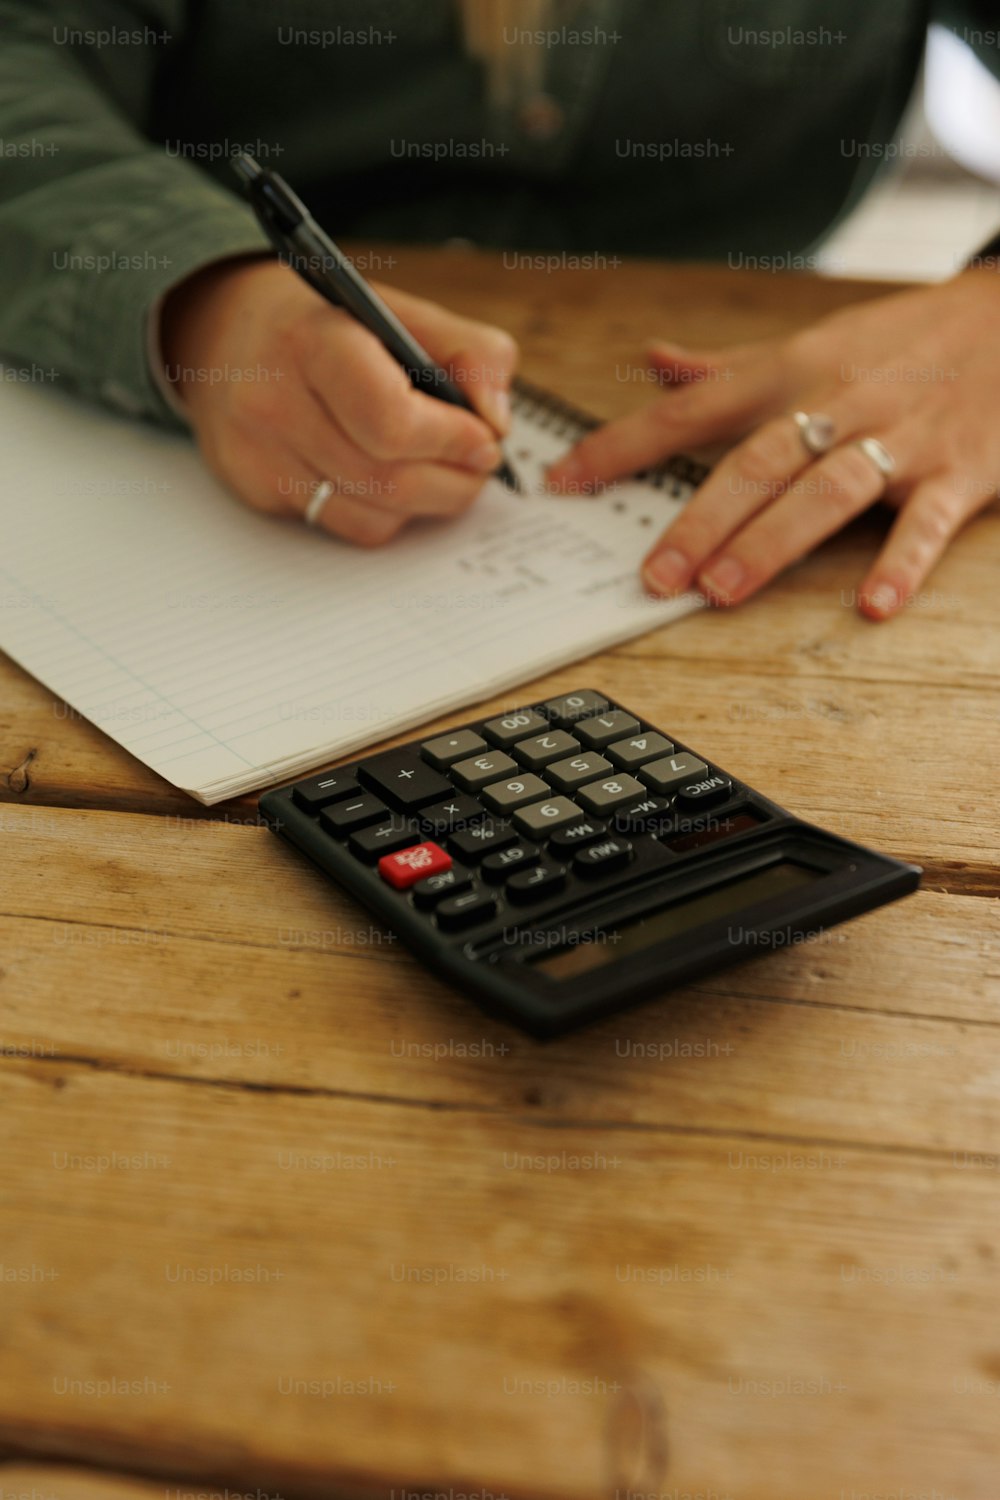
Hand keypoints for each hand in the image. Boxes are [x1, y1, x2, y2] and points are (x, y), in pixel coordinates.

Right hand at [160, 257, 517, 544]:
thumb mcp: (402, 312)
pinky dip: (386, 513)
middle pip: (389, 479)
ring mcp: (257, 454)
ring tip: (442, 471)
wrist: (224, 334)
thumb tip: (496, 424)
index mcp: (313, 343)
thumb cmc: (328, 326)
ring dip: (426, 503)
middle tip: (478, 465)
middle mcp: (273, 401)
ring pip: (373, 515)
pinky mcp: (254, 490)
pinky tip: (389, 479)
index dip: (452, 440)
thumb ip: (471, 353)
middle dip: (454, 480)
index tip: (484, 439)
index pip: (392, 421)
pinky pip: (346, 526)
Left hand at [548, 271, 999, 617]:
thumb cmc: (906, 339)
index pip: (691, 410)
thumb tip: (654, 360)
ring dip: (772, 541)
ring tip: (723, 590)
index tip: (565, 481)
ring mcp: (901, 437)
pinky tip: (870, 605)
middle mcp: (840, 402)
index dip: (623, 444)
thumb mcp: (815, 340)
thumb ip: (731, 366)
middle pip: (757, 460)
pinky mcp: (961, 471)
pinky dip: (900, 563)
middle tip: (655, 576)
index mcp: (794, 370)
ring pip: (827, 489)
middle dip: (699, 518)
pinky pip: (926, 522)